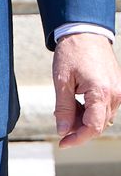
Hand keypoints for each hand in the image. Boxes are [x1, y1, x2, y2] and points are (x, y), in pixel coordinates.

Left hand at [52, 32, 120, 147]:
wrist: (86, 32)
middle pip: (99, 126)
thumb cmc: (72, 53)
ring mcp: (119, 91)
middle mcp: (115, 94)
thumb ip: (63, 108)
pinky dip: (92, 112)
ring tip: (67, 109)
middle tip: (61, 123)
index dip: (77, 139)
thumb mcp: (61, 81)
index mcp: (101, 92)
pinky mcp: (117, 88)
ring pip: (103, 118)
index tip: (62, 143)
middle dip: (79, 130)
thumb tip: (62, 131)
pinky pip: (106, 108)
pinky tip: (77, 103)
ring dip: (85, 121)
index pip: (92, 127)